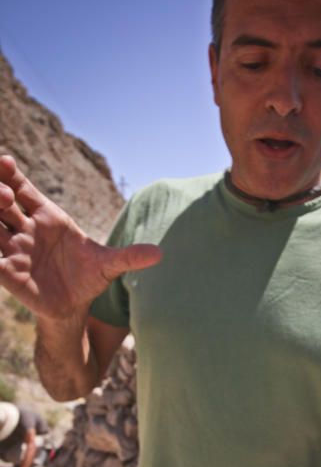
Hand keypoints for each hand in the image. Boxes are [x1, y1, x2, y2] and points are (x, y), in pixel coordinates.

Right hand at [0, 155, 160, 318]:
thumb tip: (160, 254)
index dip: (11, 174)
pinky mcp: (8, 273)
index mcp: (48, 218)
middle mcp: (26, 229)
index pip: (23, 188)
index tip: (5, 160)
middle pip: (2, 201)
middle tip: (8, 196)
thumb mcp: (109, 266)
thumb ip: (129, 257)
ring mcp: (14, 250)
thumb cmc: (89, 278)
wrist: (75, 306)